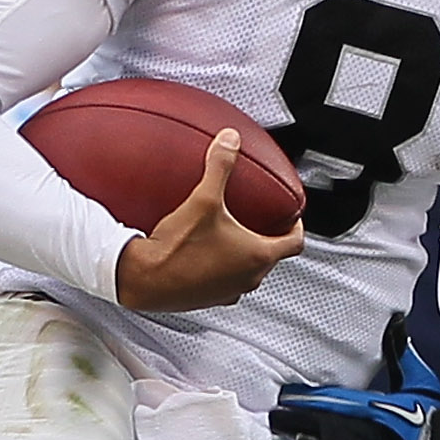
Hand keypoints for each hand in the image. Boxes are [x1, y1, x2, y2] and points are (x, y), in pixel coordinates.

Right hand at [114, 130, 305, 311]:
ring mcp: (229, 292)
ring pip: (248, 272)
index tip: (290, 217)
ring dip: (245, 254)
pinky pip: (224, 282)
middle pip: (272, 257)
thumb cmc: (177, 247)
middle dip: (269, 238)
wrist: (143, 280)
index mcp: (258, 256)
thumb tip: (229, 140)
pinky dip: (223, 267)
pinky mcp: (208, 299)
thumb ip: (220, 166)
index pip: (295, 243)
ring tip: (233, 235)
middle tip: (261, 222)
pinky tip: (205, 253)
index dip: (296, 227)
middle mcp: (249, 279)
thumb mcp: (204, 199)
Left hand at [270, 351, 439, 439]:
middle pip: (325, 426)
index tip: (285, 394)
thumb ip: (402, 354)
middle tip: (273, 416)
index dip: (308, 398)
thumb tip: (396, 320)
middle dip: (297, 421)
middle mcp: (367, 434)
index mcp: (375, 409)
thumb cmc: (438, 418)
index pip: (333, 401)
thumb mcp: (420, 381)